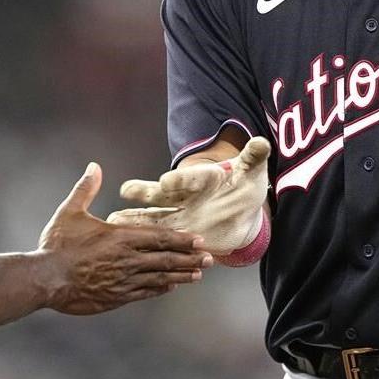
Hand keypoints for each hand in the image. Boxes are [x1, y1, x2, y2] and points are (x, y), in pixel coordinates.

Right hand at [36, 162, 212, 314]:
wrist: (45, 279)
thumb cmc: (57, 244)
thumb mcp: (70, 211)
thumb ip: (86, 188)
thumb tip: (94, 166)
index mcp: (120, 238)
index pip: (159, 238)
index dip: (181, 239)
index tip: (199, 240)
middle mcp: (127, 261)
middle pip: (166, 259)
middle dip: (190, 259)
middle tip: (211, 260)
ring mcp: (123, 282)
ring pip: (159, 279)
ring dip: (179, 276)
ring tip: (197, 275)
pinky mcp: (115, 297)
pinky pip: (144, 293)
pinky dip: (159, 289)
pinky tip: (168, 287)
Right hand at [106, 137, 270, 254]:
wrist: (240, 205)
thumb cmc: (243, 183)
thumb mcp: (252, 171)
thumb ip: (254, 156)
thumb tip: (263, 142)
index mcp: (204, 179)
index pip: (190, 178)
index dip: (180, 181)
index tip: (166, 182)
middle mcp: (188, 195)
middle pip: (164, 193)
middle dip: (145, 193)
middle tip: (127, 191)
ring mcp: (182, 213)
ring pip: (156, 215)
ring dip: (137, 217)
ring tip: (115, 217)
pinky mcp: (180, 232)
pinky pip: (160, 235)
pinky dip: (143, 235)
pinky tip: (122, 235)